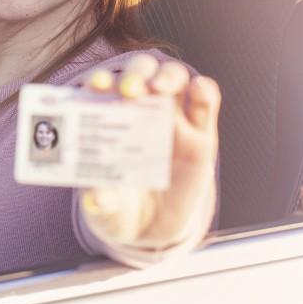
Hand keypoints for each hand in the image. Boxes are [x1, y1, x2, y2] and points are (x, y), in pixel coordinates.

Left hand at [79, 54, 219, 250]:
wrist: (150, 230)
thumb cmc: (118, 208)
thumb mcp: (106, 209)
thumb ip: (102, 202)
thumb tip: (96, 197)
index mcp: (109, 119)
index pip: (102, 87)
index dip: (100, 80)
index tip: (98, 86)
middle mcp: (140, 111)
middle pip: (139, 73)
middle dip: (135, 74)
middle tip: (131, 89)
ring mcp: (172, 120)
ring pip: (173, 78)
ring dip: (167, 76)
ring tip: (160, 88)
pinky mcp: (201, 136)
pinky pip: (206, 102)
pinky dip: (204, 90)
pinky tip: (199, 89)